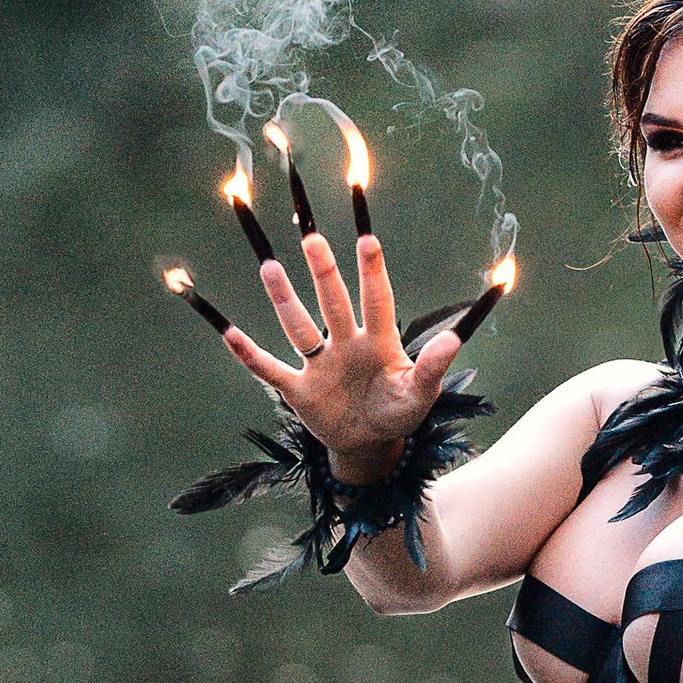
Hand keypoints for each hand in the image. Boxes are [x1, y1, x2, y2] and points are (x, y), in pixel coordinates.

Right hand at [221, 221, 463, 481]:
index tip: (368, 240)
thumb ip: (432, 367)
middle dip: (324, 273)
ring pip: (299, 327)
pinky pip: (270, 370)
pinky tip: (229, 334)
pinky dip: (250, 356)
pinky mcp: (299, 390)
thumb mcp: (420, 394)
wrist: (370, 442)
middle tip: (314, 239)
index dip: (372, 273)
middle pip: (333, 303)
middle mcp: (346, 344)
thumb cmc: (398, 411)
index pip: (377, 301)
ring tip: (269, 267)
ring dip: (284, 300)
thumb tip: (453, 339)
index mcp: (379, 342)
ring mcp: (320, 365)